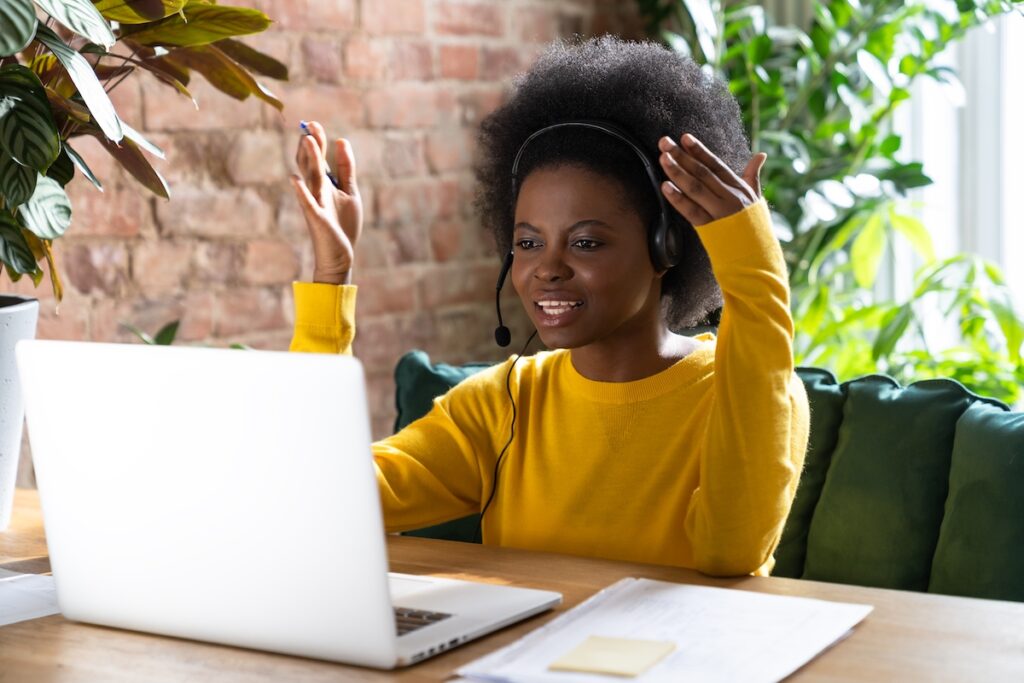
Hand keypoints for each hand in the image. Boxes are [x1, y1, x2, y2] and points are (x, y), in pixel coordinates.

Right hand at [290, 120, 362, 284]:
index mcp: (324, 184)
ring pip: (311, 178)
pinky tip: (295, 179)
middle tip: (309, 126)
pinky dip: (301, 192)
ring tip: (306, 141)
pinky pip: (307, 203)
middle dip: (311, 145)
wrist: (340, 255)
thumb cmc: (343, 224)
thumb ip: (345, 168)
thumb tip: (341, 140)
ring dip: (309, 160)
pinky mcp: (316, 218)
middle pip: (312, 163)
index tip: (313, 124)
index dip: (317, 141)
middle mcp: (316, 191)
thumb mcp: (349, 191)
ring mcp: (315, 204)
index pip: (318, 158)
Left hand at [657, 133, 765, 226]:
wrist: (757, 254)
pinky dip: (678, 198)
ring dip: (677, 172)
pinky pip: (691, 211)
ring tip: (663, 158)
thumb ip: (753, 175)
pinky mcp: (710, 228)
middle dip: (682, 156)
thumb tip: (761, 155)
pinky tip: (666, 186)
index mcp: (738, 187)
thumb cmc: (754, 225)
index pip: (715, 164)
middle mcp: (729, 196)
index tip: (685, 137)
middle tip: (665, 142)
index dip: (699, 150)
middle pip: (702, 172)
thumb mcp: (756, 198)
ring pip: (695, 188)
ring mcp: (719, 212)